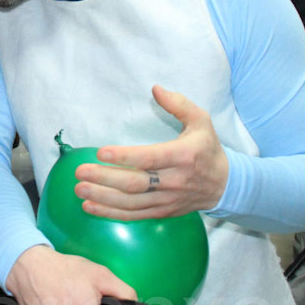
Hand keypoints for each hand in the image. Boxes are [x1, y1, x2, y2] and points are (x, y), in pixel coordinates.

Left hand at [74, 85, 227, 218]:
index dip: (125, 157)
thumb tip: (155, 89)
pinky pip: (134, 216)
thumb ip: (178, 104)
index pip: (150, 158)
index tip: (101, 152)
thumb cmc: (207, 148)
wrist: (225, 185)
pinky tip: (90, 207)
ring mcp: (167, 200)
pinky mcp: (162, 212)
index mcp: (183, 156)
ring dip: (103, 198)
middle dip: (105, 179)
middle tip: (80, 172)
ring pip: (131, 203)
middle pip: (135, 184)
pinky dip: (111, 213)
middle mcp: (174, 181)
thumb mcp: (201, 120)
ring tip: (79, 189)